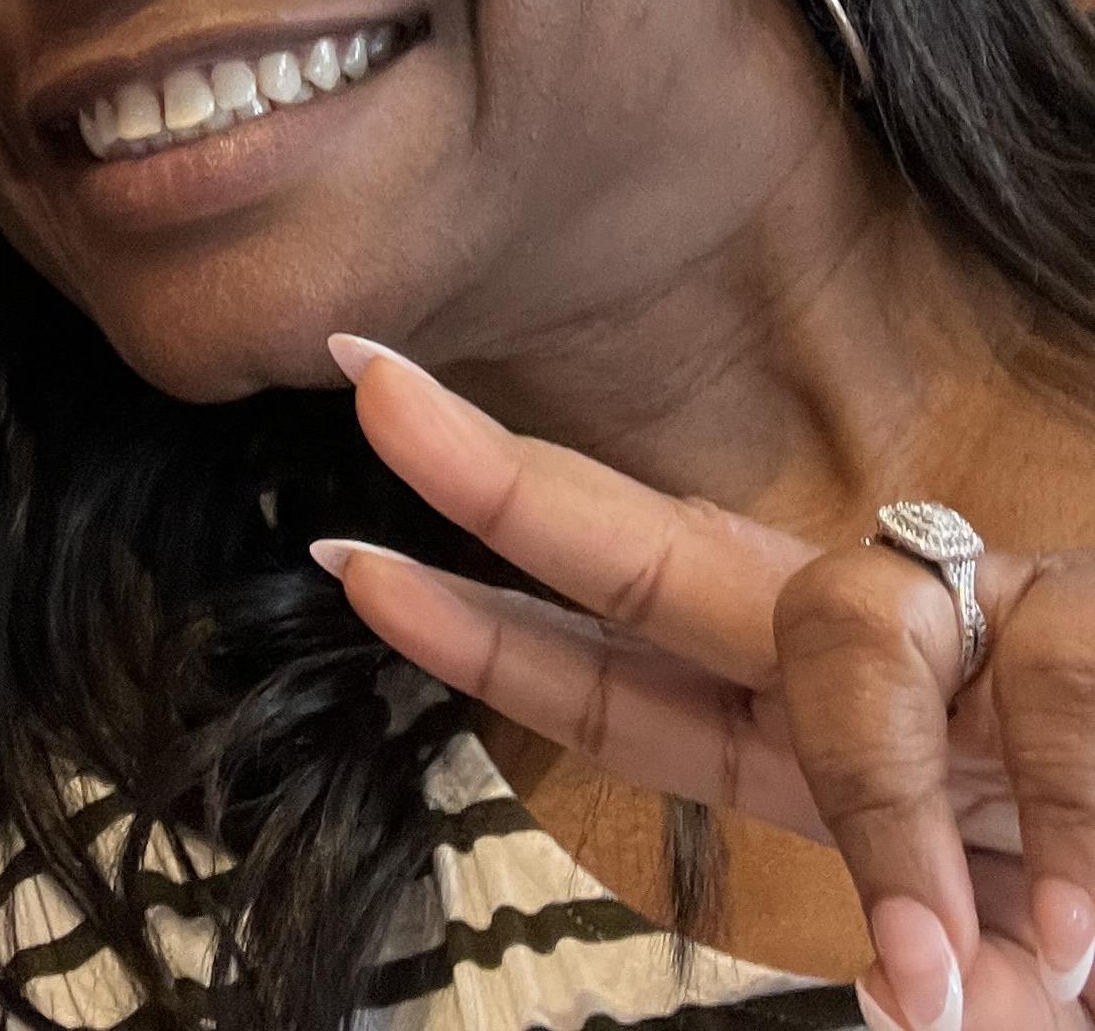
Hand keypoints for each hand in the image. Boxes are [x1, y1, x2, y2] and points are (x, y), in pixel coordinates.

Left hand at [311, 335, 1094, 1030]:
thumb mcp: (1012, 934)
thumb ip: (946, 951)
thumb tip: (942, 1014)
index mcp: (816, 723)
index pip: (617, 663)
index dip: (482, 611)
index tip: (339, 551)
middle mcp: (874, 643)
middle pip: (651, 546)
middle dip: (500, 476)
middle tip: (364, 391)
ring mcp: (974, 624)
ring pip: (846, 648)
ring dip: (894, 834)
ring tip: (973, 990)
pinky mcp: (1085, 645)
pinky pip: (1032, 715)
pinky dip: (1044, 851)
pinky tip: (1078, 939)